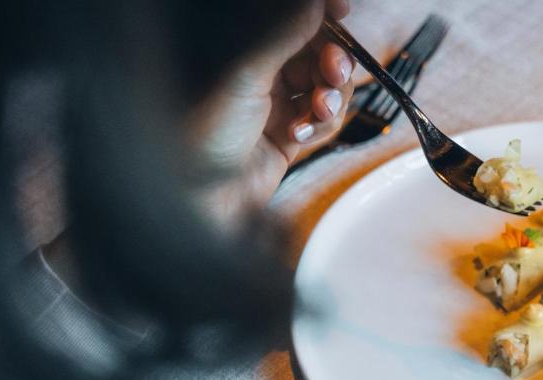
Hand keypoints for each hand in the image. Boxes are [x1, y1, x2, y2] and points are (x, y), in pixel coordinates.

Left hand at [186, 0, 353, 225]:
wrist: (202, 197)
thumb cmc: (203, 136)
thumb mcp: (247, 76)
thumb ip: (284, 35)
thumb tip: (314, 2)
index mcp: (241, 47)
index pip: (291, 20)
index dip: (319, 14)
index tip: (340, 10)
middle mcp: (260, 71)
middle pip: (317, 52)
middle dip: (331, 62)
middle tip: (333, 72)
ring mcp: (276, 103)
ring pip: (325, 86)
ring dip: (330, 97)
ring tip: (317, 111)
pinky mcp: (289, 134)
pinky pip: (322, 120)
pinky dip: (319, 126)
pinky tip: (299, 135)